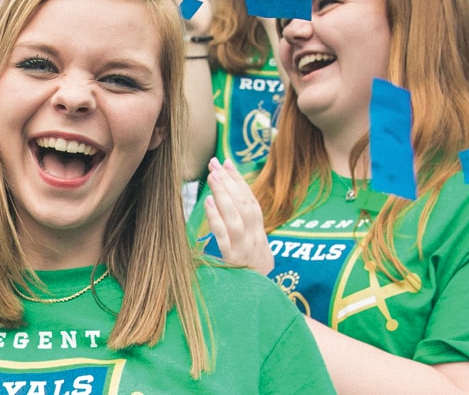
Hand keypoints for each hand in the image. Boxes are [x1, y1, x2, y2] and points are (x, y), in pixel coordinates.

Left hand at [203, 158, 273, 274]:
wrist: (260, 305)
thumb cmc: (250, 280)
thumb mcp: (252, 255)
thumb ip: (244, 235)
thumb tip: (227, 210)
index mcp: (260, 237)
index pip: (251, 203)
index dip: (239, 182)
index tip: (227, 163)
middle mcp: (255, 241)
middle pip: (244, 205)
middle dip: (230, 182)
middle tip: (215, 162)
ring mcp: (245, 251)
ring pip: (237, 218)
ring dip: (224, 195)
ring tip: (212, 176)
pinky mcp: (233, 262)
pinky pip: (225, 238)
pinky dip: (217, 219)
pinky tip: (208, 203)